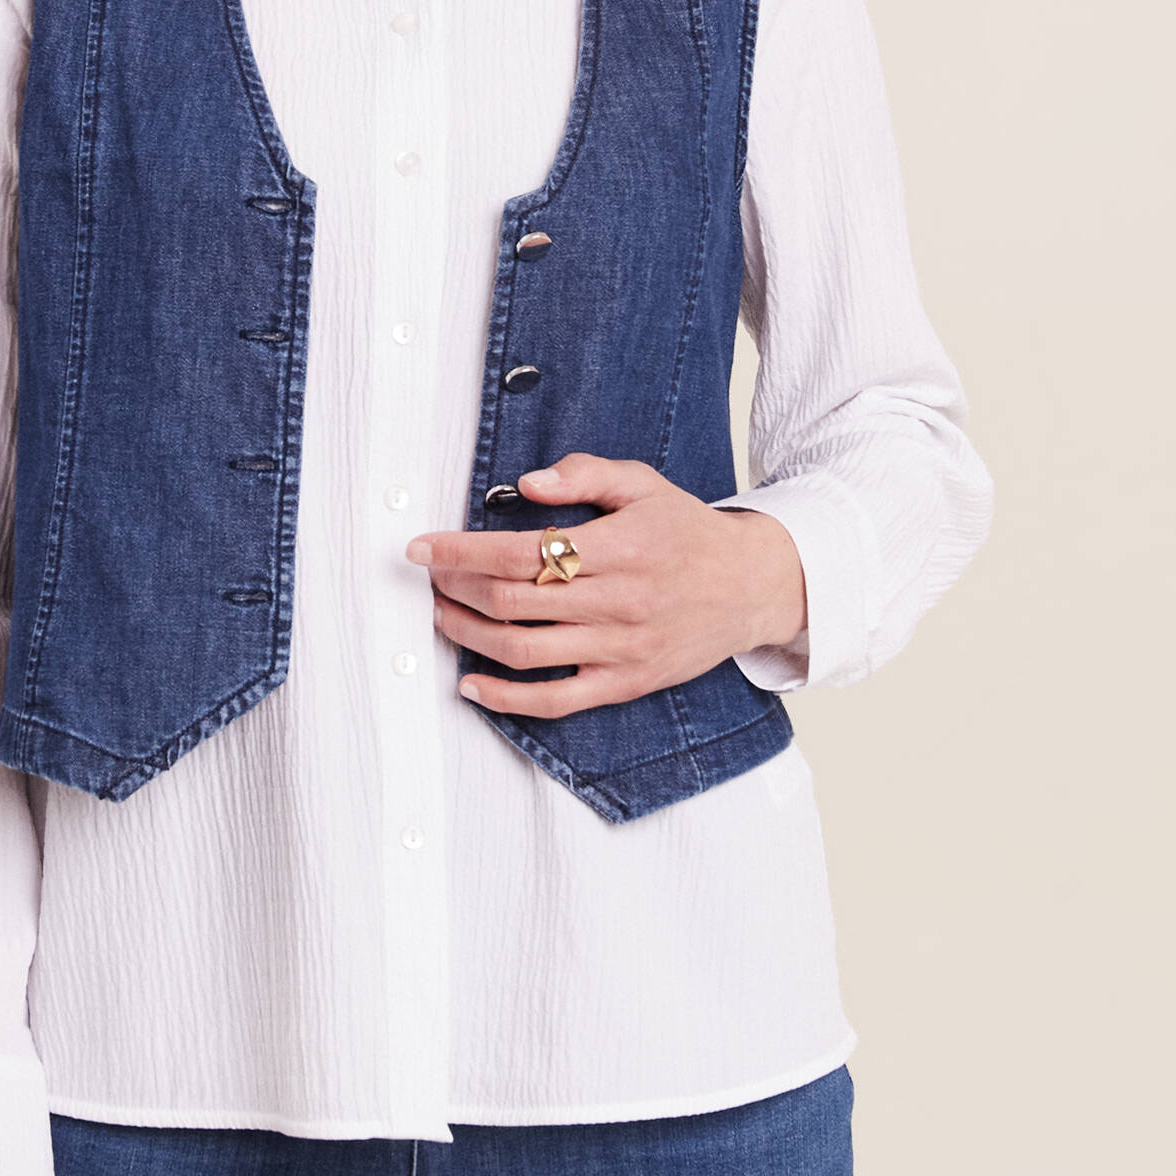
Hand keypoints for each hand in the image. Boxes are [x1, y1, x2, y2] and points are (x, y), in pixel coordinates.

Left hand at [407, 452, 806, 719]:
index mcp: (618, 547)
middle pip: (513, 602)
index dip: (461, 551)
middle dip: (456, 589)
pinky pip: (556, 700)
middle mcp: (618, 600)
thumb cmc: (687, 532)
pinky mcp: (625, 682)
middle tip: (430, 577)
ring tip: (441, 616)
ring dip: (468, 636)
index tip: (423, 547)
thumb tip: (526, 483)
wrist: (753, 586)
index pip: (521, 552)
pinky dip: (506, 699)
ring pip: (524, 651)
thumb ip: (584, 474)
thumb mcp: (643, 484)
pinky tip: (471, 685)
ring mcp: (621, 647)